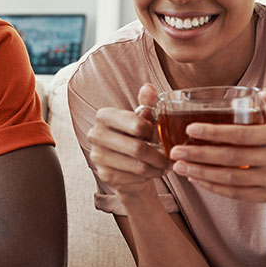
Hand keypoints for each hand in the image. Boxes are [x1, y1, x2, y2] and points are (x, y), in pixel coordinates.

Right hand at [86, 84, 170, 201]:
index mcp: (104, 115)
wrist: (125, 164)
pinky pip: (134, 178)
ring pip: (138, 166)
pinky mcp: (104, 175)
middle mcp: (96, 134)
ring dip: (156, 168)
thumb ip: (147, 104)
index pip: (136, 125)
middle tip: (169, 158)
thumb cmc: (135, 137)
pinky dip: (148, 177)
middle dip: (159, 156)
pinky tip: (151, 172)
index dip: (154, 133)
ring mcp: (97, 156)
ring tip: (163, 166)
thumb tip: (148, 87)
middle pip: (138, 148)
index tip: (159, 137)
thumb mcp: (143, 119)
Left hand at [168, 88, 265, 206]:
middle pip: (232, 158)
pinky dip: (212, 186)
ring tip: (178, 166)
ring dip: (201, 172)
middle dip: (199, 155)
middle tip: (175, 151)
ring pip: (231, 179)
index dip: (215, 132)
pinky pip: (235, 193)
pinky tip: (194, 178)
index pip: (242, 134)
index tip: (189, 129)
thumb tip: (265, 91)